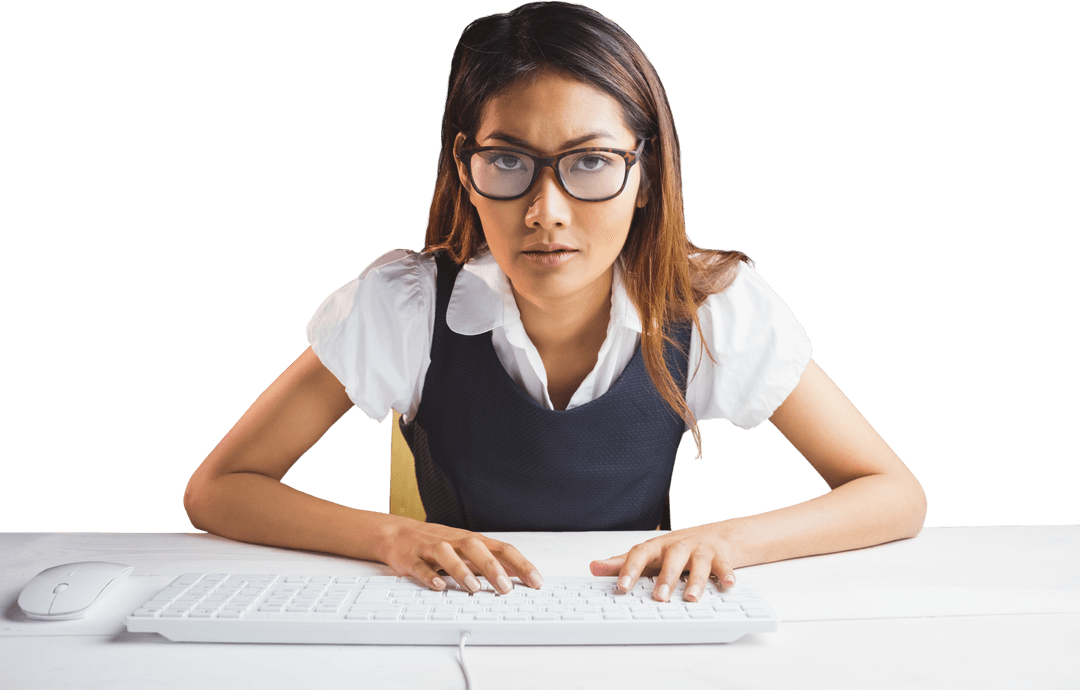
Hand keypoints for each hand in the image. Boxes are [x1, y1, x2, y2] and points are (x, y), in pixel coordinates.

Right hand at [379, 516, 542, 594]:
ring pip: (447, 555)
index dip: (520, 564)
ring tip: (474, 588)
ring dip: (461, 570)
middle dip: (492, 568)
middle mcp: (454, 542)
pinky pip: (421, 566)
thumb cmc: (438, 544)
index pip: (501, 549)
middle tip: (506, 588)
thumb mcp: (467, 550)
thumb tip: (519, 575)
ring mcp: (431, 549)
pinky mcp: (411, 559)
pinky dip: (429, 576)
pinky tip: (439, 586)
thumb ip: (490, 561)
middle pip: (475, 548)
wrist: (398, 534)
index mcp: (472, 541)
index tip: (536, 582)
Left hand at [589, 523, 738, 601]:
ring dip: (696, 581)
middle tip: (659, 597)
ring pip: (699, 564)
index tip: (622, 586)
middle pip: (672, 558)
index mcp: (657, 547)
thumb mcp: (648, 555)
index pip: (641, 554)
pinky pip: (724, 566)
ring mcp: (700, 551)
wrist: (713, 535)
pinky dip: (727, 575)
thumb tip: (593, 567)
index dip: (630, 569)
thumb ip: (622, 563)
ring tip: (691, 598)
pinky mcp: (720, 558)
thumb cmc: (674, 550)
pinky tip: (727, 585)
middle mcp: (679, 547)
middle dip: (666, 577)